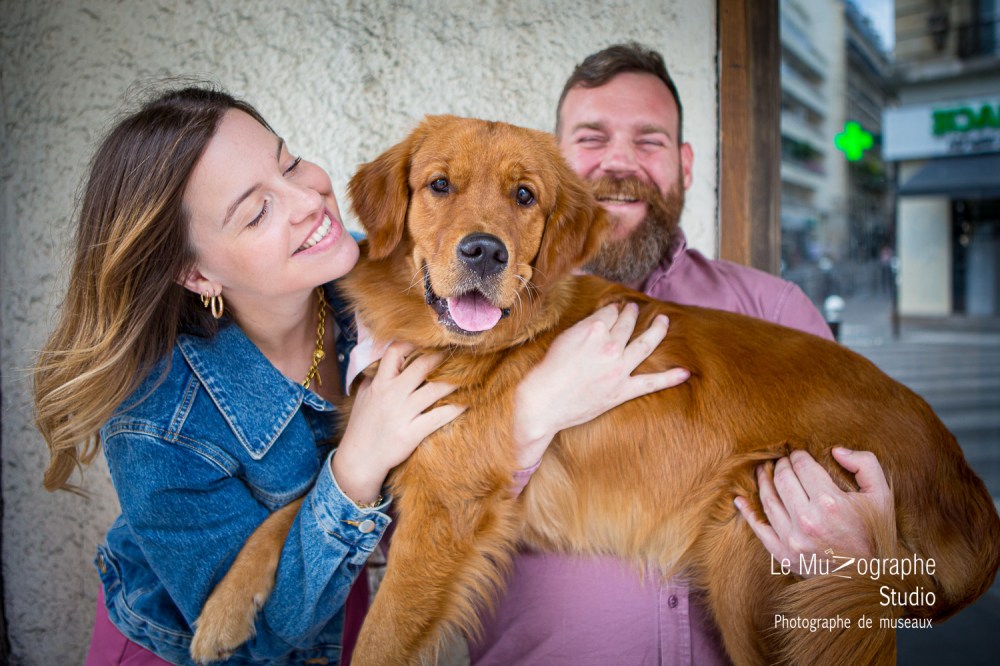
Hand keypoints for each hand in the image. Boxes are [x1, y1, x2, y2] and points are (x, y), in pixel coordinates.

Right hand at [333, 342, 464, 503]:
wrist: (359, 459)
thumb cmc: (362, 427)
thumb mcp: (363, 397)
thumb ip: (375, 378)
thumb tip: (384, 360)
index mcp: (380, 383)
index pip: (395, 352)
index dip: (413, 342)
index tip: (429, 340)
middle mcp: (392, 395)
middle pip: (422, 366)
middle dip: (442, 356)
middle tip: (460, 351)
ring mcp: (403, 414)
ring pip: (435, 390)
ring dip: (455, 380)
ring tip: (471, 372)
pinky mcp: (412, 433)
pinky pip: (439, 417)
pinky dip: (456, 408)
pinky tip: (468, 402)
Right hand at [512, 302, 689, 467]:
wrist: (545, 401)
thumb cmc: (548, 370)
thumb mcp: (563, 338)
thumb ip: (584, 327)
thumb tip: (601, 319)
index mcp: (593, 329)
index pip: (609, 313)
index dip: (612, 310)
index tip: (614, 310)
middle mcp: (610, 346)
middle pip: (627, 324)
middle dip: (632, 314)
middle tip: (635, 309)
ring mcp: (618, 369)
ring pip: (645, 344)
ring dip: (657, 330)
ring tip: (664, 321)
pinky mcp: (622, 390)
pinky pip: (650, 383)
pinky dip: (669, 378)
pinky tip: (685, 372)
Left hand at [735, 448, 893, 575]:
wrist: (871, 579)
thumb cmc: (874, 533)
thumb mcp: (881, 496)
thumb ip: (865, 465)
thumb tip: (836, 450)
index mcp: (830, 502)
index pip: (802, 467)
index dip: (798, 456)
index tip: (798, 453)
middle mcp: (807, 520)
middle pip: (783, 480)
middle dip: (781, 465)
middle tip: (782, 460)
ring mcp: (792, 539)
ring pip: (768, 500)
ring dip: (764, 481)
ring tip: (764, 471)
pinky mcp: (783, 556)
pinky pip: (759, 529)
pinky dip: (747, 512)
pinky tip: (739, 500)